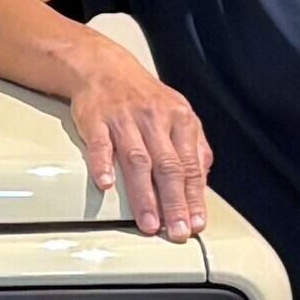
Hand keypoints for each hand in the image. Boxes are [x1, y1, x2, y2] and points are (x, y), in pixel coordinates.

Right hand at [65, 55, 211, 238]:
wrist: (104, 67)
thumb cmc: (142, 97)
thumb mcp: (177, 114)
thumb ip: (193, 146)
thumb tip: (202, 180)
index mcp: (179, 119)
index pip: (190, 165)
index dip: (194, 197)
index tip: (195, 223)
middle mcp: (155, 119)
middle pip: (167, 166)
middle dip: (174, 202)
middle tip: (176, 231)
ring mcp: (124, 119)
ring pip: (138, 160)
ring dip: (144, 195)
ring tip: (149, 222)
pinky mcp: (96, 119)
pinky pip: (101, 144)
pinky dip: (103, 164)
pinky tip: (106, 185)